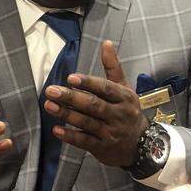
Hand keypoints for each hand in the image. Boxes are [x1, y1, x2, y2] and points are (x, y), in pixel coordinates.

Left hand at [44, 40, 149, 167]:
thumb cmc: (127, 111)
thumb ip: (113, 67)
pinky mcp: (102, 148)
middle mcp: (119, 115)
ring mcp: (111, 132)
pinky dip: (70, 136)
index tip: (70, 78)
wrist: (141, 145)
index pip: (105, 89)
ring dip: (67, 115)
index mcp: (124, 98)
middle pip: (93, 105)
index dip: (88, 83)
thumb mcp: (125, 88)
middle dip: (71, 98)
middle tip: (51, 91)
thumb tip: (106, 43)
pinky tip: (56, 130)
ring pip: (87, 123)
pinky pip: (85, 141)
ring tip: (49, 106)